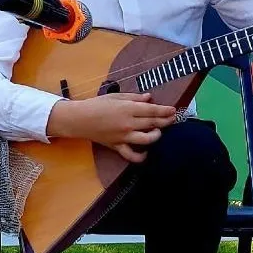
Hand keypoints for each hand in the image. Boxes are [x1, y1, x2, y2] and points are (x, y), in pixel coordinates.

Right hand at [47, 92, 178, 162]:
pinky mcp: (117, 146)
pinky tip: (146, 152)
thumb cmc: (97, 104)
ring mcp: (124, 136)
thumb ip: (134, 98)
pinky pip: (131, 155)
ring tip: (158, 132)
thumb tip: (149, 98)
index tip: (173, 110)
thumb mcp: (116, 96)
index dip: (165, 110)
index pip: (152, 110)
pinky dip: (141, 156)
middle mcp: (128, 123)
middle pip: (153, 123)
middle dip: (166, 121)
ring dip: (156, 136)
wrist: (79, 119)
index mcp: (128, 108)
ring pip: (147, 139)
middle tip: (173, 118)